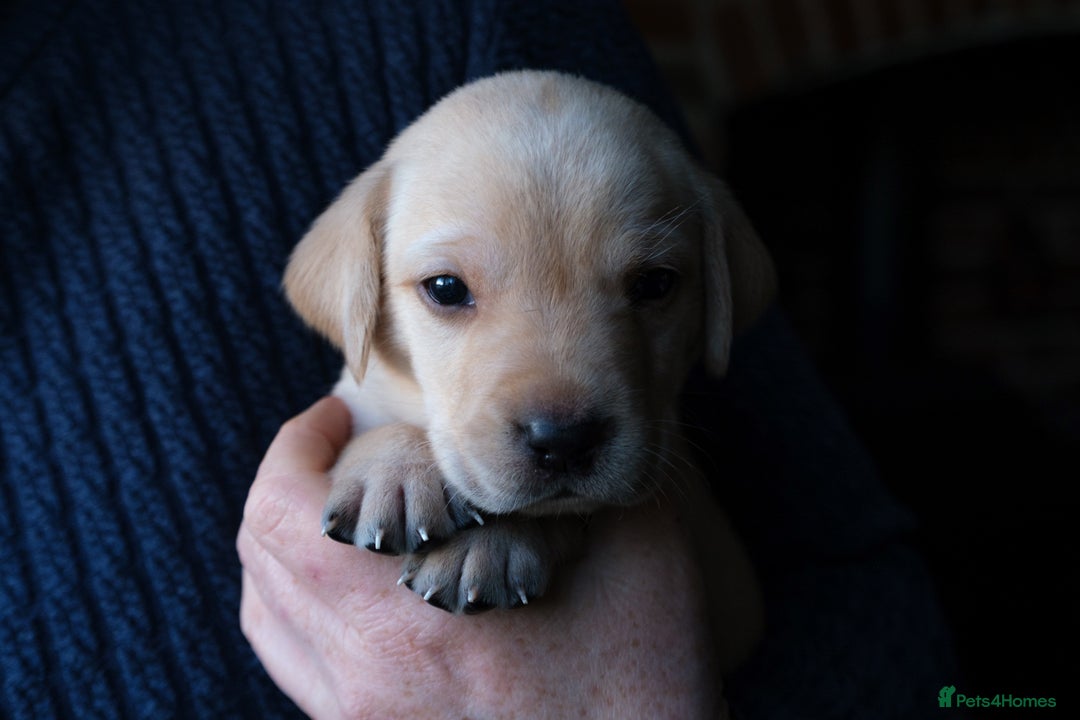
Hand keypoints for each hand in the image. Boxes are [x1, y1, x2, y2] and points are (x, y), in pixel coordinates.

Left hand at [237, 397, 724, 718]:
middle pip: (261, 558)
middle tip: (336, 447)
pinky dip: (298, 603)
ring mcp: (360, 715)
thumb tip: (560, 420)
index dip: (297, 445)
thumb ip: (586, 472)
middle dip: (285, 481)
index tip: (339, 412)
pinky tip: (354, 581)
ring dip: (284, 545)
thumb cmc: (646, 675)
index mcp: (416, 617)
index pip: (289, 513)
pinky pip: (295, 664)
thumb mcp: (641, 550)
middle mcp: (366, 670)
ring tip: (337, 504)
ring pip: (267, 616)